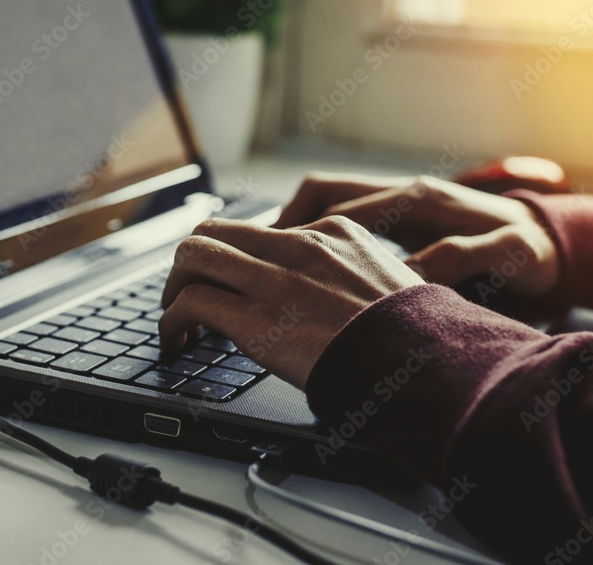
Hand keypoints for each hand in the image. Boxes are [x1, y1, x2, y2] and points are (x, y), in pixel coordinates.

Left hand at [159, 216, 423, 388]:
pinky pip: (190, 302)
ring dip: (175, 287)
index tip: (229, 282)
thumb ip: (352, 275)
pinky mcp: (256, 318)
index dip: (234, 258)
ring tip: (177, 317)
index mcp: (332, 232)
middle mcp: (297, 245)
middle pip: (215, 231)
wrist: (421, 361)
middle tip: (188, 293)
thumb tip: (332, 297)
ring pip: (192, 256)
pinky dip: (171, 321)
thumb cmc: (413, 335)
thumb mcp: (390, 280)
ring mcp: (274, 279)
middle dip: (192, 264)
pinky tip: (176, 340)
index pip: (259, 230)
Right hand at [275, 172, 558, 295]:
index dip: (306, 231)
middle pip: (324, 191)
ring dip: (297, 227)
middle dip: (284, 219)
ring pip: (331, 202)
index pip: (347, 206)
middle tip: (253, 255)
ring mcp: (402, 200)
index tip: (275, 258)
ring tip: (269, 261)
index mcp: (424, 199)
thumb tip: (411, 275)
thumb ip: (462, 261)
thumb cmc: (530, 248)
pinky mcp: (403, 216)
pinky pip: (348, 216)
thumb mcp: (507, 256)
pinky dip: (321, 235)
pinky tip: (309, 266)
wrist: (553, 238)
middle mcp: (406, 191)